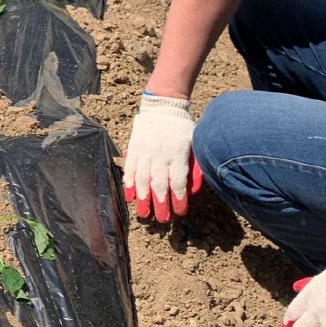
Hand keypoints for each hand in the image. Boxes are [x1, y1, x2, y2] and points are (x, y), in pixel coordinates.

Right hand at [123, 92, 203, 221]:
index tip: (180, 213)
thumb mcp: (195, 143)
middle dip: (160, 204)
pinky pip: (131, 168)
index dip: (178, 199)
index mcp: (178, 154)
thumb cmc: (182, 127)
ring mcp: (145, 151)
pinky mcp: (134, 148)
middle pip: (159, 184)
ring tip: (144, 215)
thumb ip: (195, 167)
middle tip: (161, 220)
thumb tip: (194, 190)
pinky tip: (130, 196)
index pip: (178, 182)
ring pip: (143, 178)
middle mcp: (161, 155)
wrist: (163, 106)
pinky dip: (130, 183)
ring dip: (143, 198)